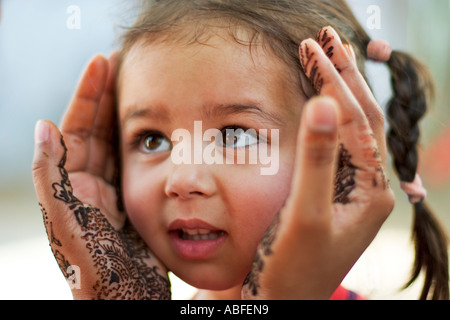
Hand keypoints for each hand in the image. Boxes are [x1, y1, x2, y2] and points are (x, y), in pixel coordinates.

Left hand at [32, 54, 169, 298]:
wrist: (125, 300)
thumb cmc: (93, 269)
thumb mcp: (66, 224)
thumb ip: (50, 178)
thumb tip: (42, 127)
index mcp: (69, 186)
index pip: (75, 129)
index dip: (87, 95)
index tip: (101, 62)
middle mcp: (88, 186)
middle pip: (97, 131)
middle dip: (107, 97)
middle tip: (122, 64)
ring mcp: (111, 194)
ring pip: (118, 145)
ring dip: (127, 116)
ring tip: (140, 88)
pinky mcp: (133, 204)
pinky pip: (138, 165)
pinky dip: (146, 144)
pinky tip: (157, 130)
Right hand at [242, 26, 394, 298]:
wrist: (283, 301)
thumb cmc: (293, 266)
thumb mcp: (307, 215)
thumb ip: (317, 160)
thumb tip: (325, 105)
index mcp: (371, 190)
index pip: (356, 121)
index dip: (335, 82)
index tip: (313, 47)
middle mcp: (366, 185)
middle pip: (358, 118)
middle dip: (341, 76)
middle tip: (323, 38)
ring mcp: (349, 188)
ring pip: (346, 129)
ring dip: (333, 91)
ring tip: (321, 56)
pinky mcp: (330, 192)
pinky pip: (332, 144)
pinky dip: (323, 116)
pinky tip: (316, 100)